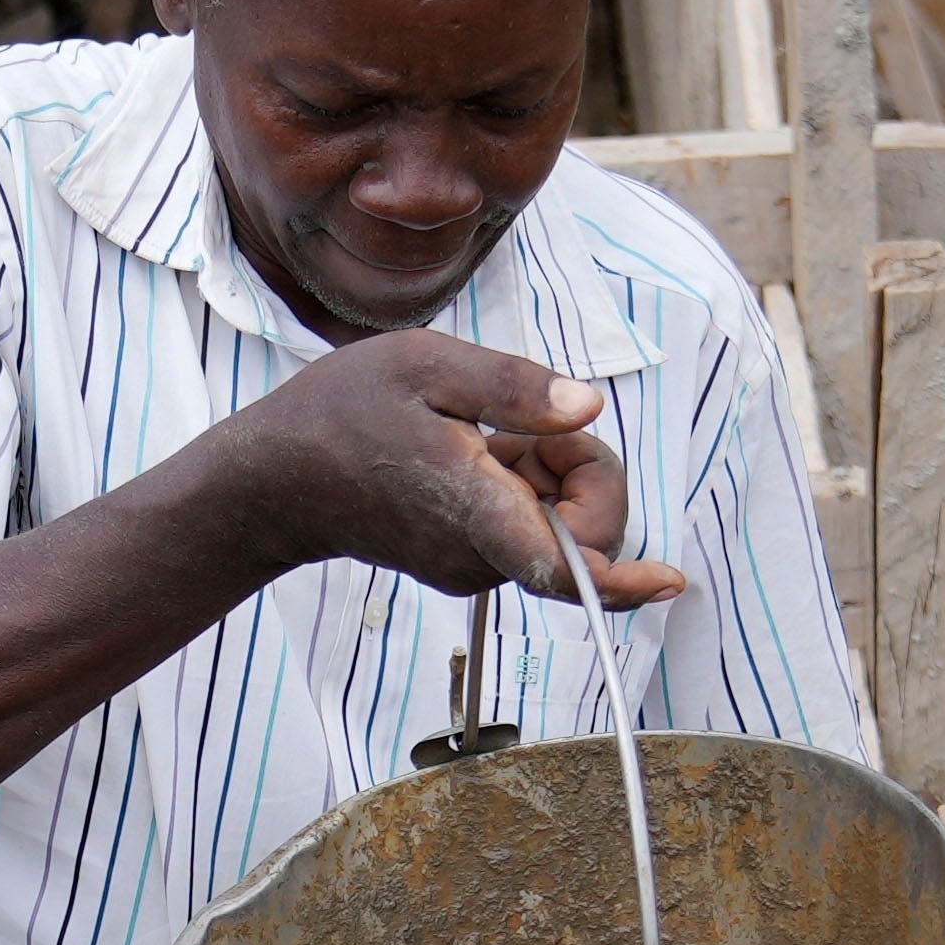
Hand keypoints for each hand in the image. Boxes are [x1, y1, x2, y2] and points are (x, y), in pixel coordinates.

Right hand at [204, 329, 673, 609]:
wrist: (273, 480)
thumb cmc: (341, 412)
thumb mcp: (425, 364)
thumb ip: (513, 387)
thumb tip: (590, 409)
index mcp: (476, 509)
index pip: (563, 567)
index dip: (625, 580)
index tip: (671, 580)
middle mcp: (482, 554)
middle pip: (582, 529)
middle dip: (581, 468)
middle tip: (526, 423)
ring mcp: (474, 566)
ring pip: (556, 524)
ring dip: (545, 472)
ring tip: (480, 434)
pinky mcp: (466, 564)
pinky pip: (526, 527)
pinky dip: (520, 486)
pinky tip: (470, 454)